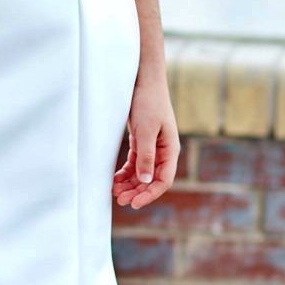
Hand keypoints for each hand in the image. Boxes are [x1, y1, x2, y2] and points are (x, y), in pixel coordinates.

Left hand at [112, 70, 179, 210]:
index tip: (134, 203)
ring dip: (130, 184)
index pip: (163, 180)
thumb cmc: (148, 102)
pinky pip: (134, 164)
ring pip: (142, 173)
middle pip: (151, 180)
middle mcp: (163, 151)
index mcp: (170, 150)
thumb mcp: (146, 129)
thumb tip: (147, 180)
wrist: (143, 80)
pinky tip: (115, 180)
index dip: (150, 194)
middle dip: (137, 192)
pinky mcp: (141, 142)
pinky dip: (125, 173)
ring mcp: (152, 147)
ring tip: (114, 192)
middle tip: (120, 200)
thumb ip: (146, 155)